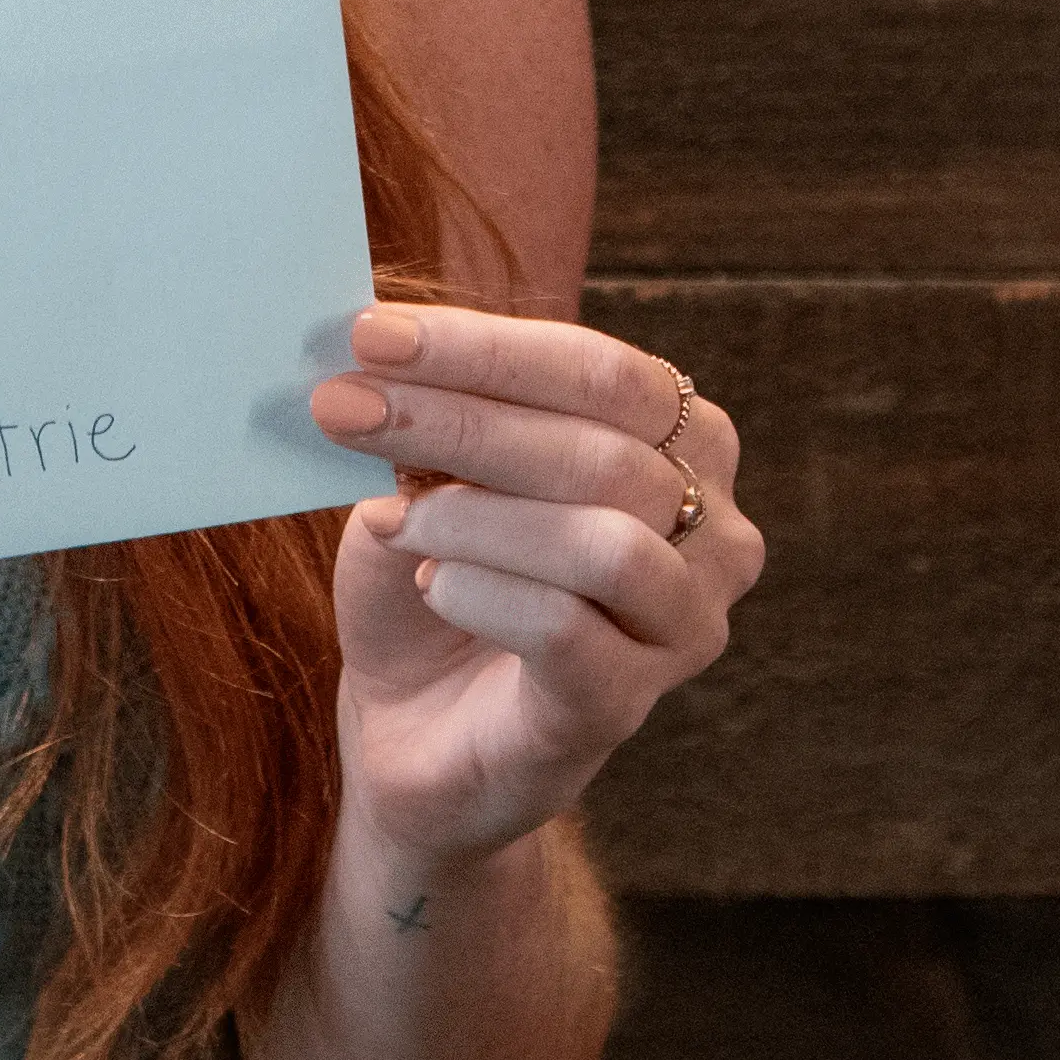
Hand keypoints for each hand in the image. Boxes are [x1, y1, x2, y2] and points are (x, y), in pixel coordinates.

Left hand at [308, 303, 762, 870]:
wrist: (413, 724)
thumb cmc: (434, 574)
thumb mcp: (429, 474)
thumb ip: (435, 414)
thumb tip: (380, 347)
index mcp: (684, 445)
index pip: (605, 373)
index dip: (487, 349)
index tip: (372, 335)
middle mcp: (714, 533)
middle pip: (605, 452)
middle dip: (461, 420)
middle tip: (345, 407)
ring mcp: (682, 628)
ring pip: (607, 546)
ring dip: (475, 514)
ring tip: (391, 517)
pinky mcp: (624, 706)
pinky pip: (568, 632)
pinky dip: (483, 593)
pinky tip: (429, 581)